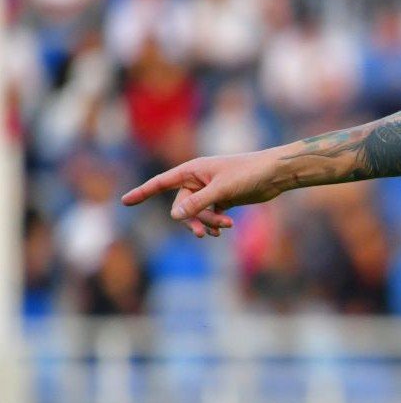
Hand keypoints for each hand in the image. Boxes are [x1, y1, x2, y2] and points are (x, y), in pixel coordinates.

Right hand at [120, 149, 288, 237]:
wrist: (275, 174)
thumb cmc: (249, 173)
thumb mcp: (222, 190)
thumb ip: (198, 203)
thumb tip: (174, 215)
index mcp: (193, 170)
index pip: (161, 183)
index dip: (142, 192)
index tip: (123, 201)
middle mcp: (198, 179)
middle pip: (182, 206)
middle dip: (193, 219)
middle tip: (204, 232)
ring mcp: (209, 190)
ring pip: (196, 213)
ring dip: (206, 222)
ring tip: (224, 227)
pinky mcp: (222, 199)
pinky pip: (208, 215)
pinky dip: (214, 223)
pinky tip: (225, 228)